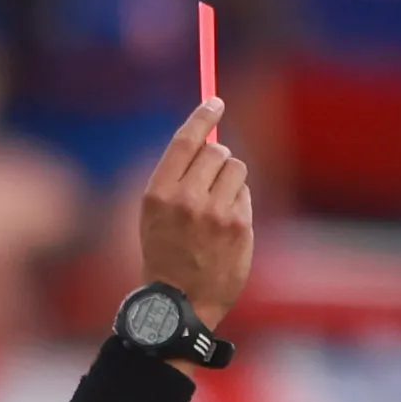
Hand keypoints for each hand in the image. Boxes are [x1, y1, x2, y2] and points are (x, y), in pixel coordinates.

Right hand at [132, 102, 255, 316]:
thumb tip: (208, 139)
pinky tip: (226, 224)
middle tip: (212, 176)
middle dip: (218, 157)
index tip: (216, 101)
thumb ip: (177, 175)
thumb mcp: (155, 212)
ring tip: (217, 204)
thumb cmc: (166, 252)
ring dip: (231, 178)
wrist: (181, 300)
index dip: (203, 116)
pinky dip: (239, 202)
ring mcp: (216, 213)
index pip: (185, 140)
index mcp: (158, 191)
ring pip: (237, 169)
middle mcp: (187, 199)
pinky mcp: (239, 227)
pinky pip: (245, 195)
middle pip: (217, 151)